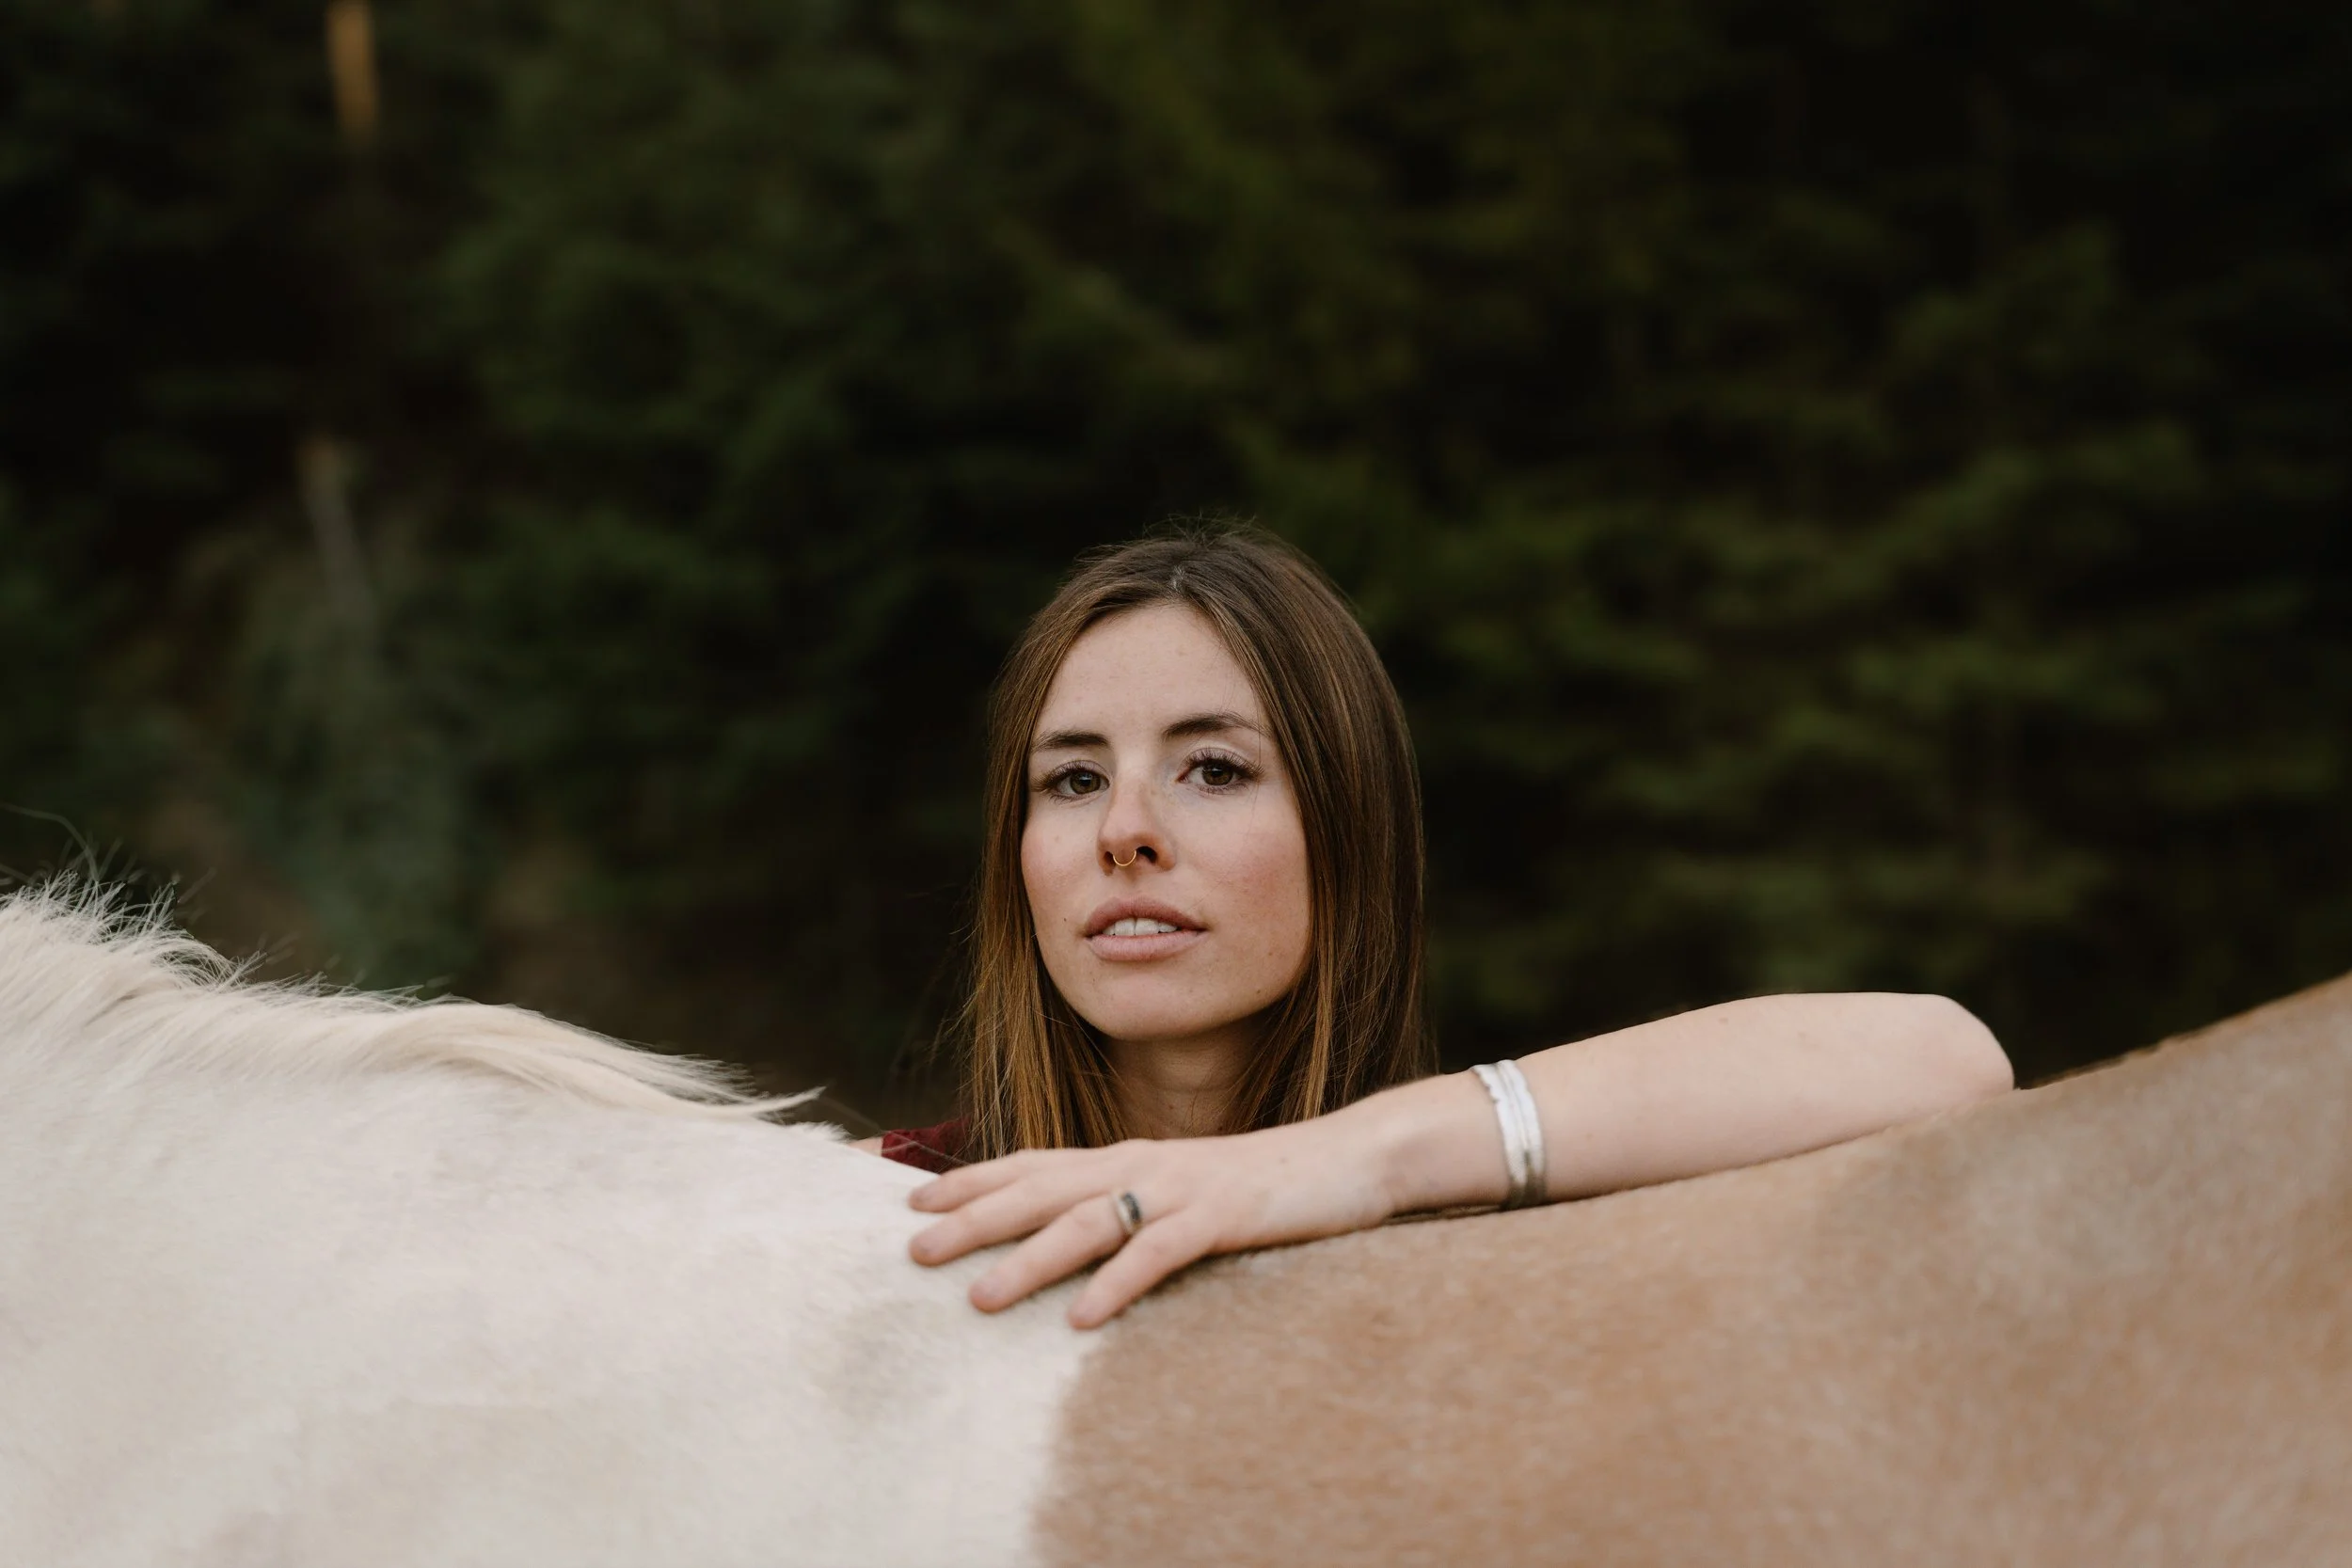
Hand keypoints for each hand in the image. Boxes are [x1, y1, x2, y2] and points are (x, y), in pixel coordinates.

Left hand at [906, 1116, 1397, 1327]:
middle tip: (916, 1250)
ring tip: (981, 1297)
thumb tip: (1075, 1230)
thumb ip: (1132, 1203)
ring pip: (1090, 1222)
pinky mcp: (1223, 1216)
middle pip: (1044, 1189)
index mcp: (1130, 1157)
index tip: (916, 1202)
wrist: (1350, 1157)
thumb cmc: (1262, 1183)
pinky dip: (1117, 1284)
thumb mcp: (1184, 1188)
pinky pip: (1160, 1253)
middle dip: (976, 1220)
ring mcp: (1183, 1188)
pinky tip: (1083, 1317)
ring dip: (1031, 1259)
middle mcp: (1144, 1164)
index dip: (976, 1180)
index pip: (1037, 1162)